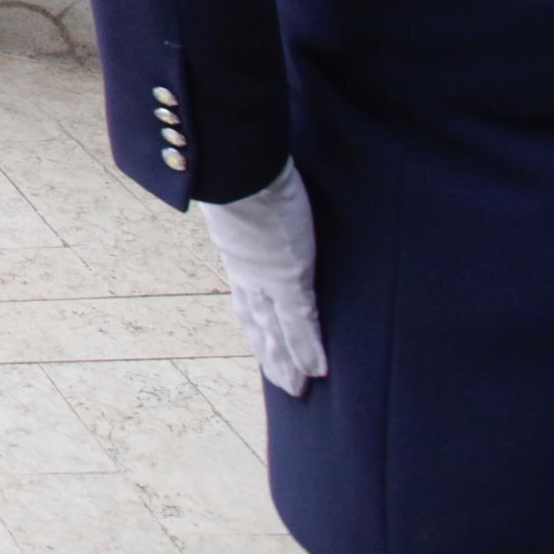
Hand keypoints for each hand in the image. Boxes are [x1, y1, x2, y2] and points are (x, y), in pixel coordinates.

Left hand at [198, 159, 327, 397]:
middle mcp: (247, 271)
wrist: (235, 165)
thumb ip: (248, 195)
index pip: (247, 295)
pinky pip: (301, 324)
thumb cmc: (238, 165)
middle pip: (258, 323)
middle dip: (269, 354)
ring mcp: (266, 279)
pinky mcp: (287, 279)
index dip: (255, 321)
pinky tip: (319, 372)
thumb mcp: (240, 186)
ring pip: (276, 332)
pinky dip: (308, 350)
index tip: (261, 339)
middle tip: (283, 384)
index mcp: (235, 250)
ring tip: (298, 389)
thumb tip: (253, 181)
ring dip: (287, 363)